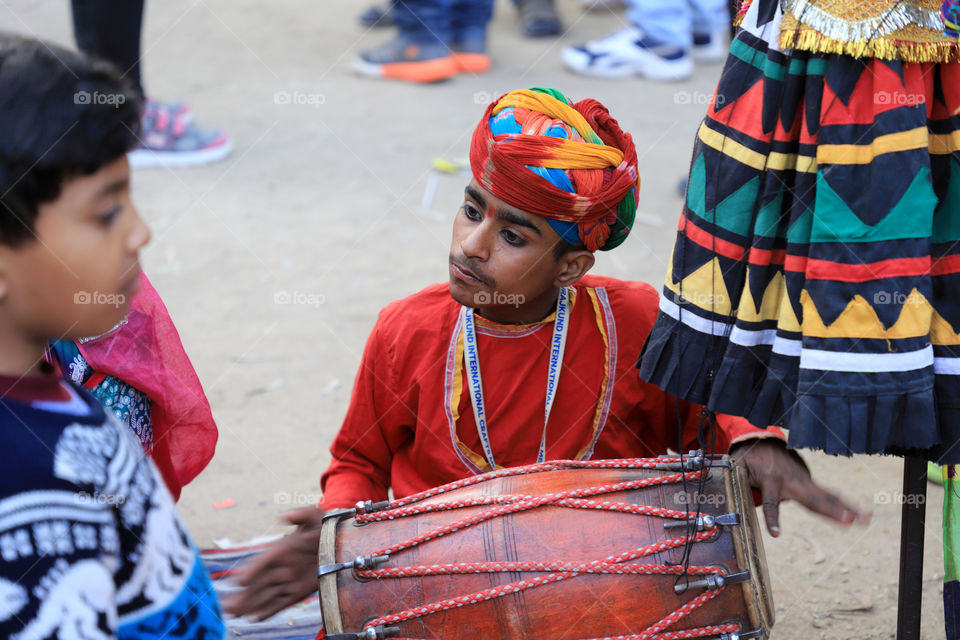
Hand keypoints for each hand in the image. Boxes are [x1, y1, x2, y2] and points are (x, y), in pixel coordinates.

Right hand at [224, 506, 325, 619]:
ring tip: (233, 614)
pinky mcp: (298, 592)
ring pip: (265, 595)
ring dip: (249, 605)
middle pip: (258, 583)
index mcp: (281, 550)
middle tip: (226, 606)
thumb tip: (285, 516)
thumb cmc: (326, 526)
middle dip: (243, 595)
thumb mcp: (315, 516)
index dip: (251, 571)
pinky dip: (268, 611)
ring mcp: (288, 580)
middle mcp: (281, 567)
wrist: (340, 542)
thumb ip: (301, 514)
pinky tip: (254, 619)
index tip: (240, 580)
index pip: (263, 562)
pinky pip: (280, 603)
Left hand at [729, 438, 868, 536]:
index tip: (776, 534)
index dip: (773, 518)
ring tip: (863, 519)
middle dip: (829, 511)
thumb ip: (734, 481)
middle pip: (810, 498)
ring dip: (845, 508)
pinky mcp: (809, 482)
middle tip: (847, 521)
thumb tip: (724, 495)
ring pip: (825, 496)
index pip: (771, 502)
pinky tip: (862, 515)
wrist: (762, 441)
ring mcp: (803, 480)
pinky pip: (828, 494)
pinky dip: (845, 504)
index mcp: (770, 479)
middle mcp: (790, 480)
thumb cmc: (747, 458)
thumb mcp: (736, 468)